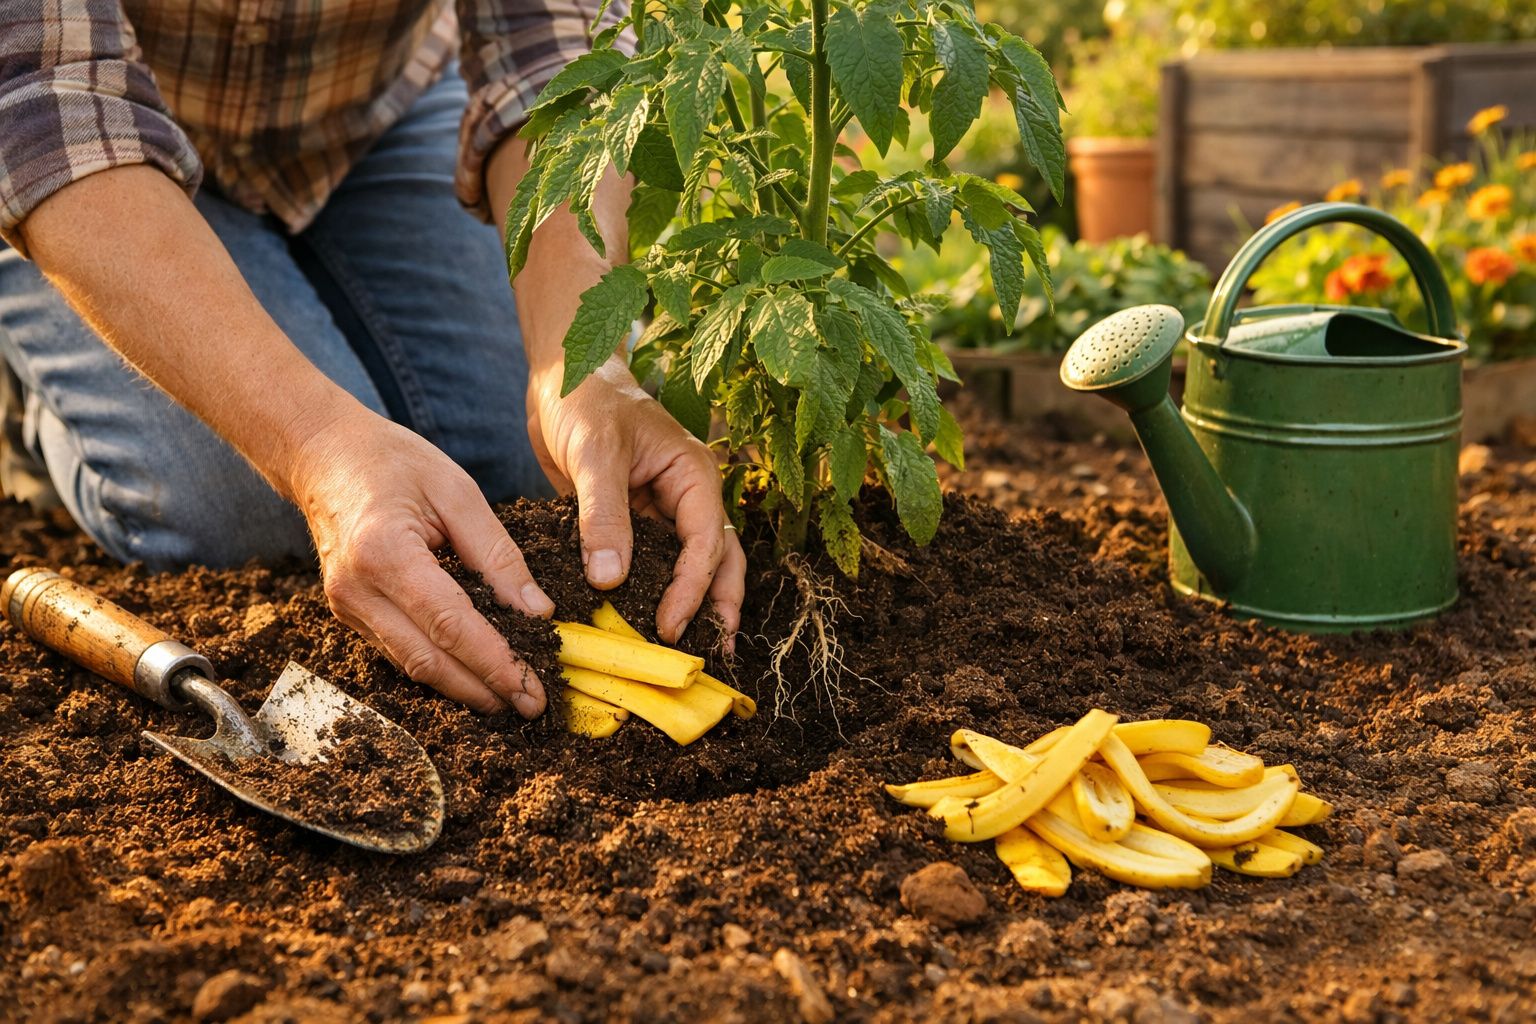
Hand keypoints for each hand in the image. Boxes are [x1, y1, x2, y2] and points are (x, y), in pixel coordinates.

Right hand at [289, 407, 552, 715]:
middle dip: (484, 690)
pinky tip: (475, 674)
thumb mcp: (458, 492)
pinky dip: (440, 669)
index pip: (450, 625)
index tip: (533, 688)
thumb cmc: (392, 462)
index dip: (495, 663)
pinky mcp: (349, 614)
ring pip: (412, 666)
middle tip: (532, 705)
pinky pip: (399, 652)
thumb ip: (498, 554)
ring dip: (464, 688)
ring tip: (512, 697)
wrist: (322, 454)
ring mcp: (346, 607)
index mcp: (384, 553)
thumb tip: (537, 612)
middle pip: (428, 661)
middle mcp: (357, 591)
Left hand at [527, 356, 746, 644]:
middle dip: (716, 607)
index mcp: (693, 475)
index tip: (669, 626)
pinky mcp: (634, 521)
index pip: (707, 542)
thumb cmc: (586, 397)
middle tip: (710, 655)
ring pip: (688, 566)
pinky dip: (648, 593)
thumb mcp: (594, 453)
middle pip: (718, 561)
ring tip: (687, 651)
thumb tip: (610, 581)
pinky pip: (648, 563)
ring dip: (690, 605)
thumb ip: (603, 516)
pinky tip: (638, 624)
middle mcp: (687, 497)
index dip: (692, 588)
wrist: (563, 373)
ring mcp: (662, 511)